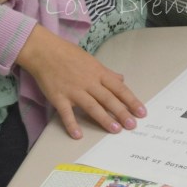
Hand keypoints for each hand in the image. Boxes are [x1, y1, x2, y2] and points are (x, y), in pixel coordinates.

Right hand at [17, 24, 146, 136]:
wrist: (45, 51)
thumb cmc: (68, 54)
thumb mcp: (91, 60)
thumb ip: (106, 72)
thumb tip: (121, 79)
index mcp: (98, 72)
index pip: (119, 88)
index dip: (131, 100)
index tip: (141, 112)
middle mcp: (89, 82)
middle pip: (108, 99)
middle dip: (122, 112)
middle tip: (133, 125)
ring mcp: (74, 90)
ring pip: (92, 106)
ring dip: (104, 119)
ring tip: (115, 130)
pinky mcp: (59, 97)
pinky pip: (66, 113)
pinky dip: (72, 124)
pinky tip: (78, 135)